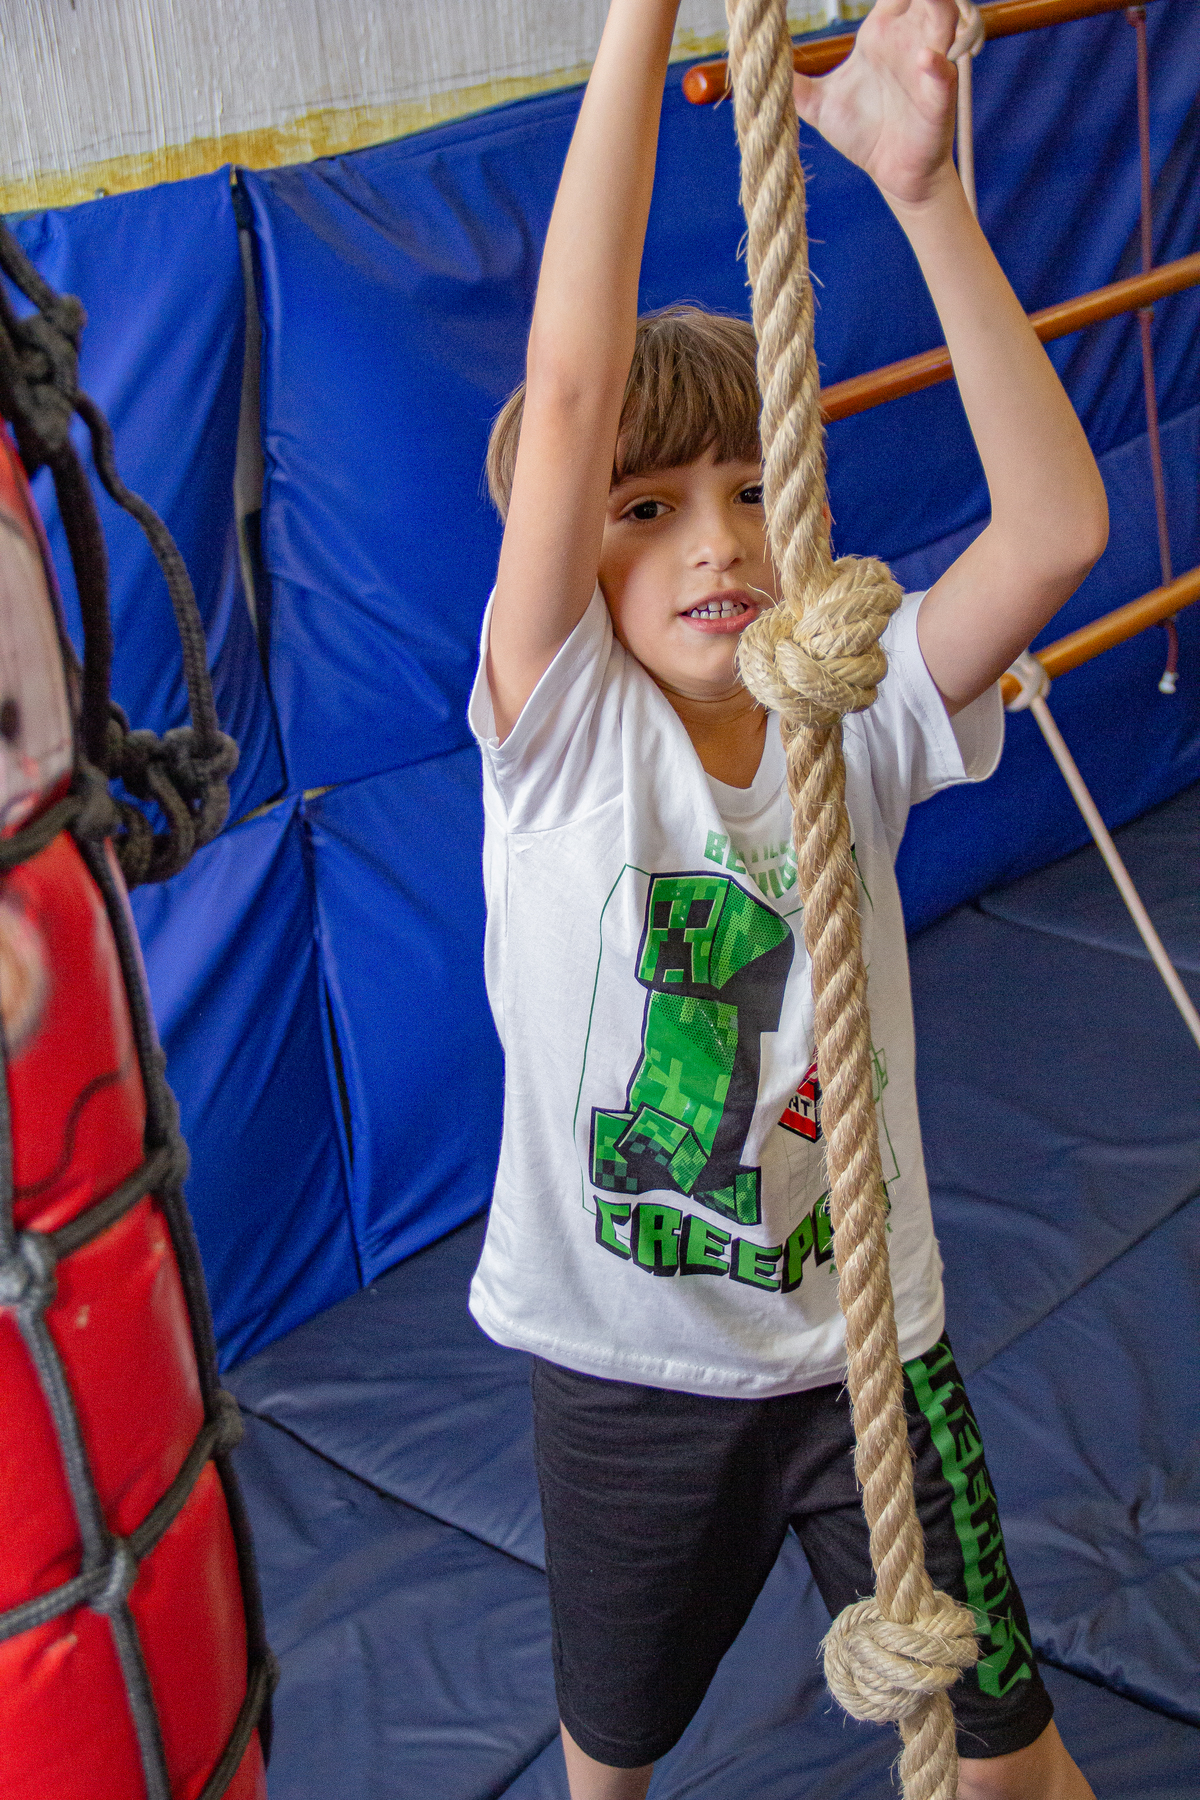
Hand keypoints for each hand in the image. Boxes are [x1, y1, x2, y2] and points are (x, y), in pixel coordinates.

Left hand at [794, 0, 959, 207]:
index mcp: (882, 31)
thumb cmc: (862, 133)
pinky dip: (936, 67)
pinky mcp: (937, 102)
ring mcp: (927, 67)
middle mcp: (910, 39)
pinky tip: (924, 59)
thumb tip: (750, 69)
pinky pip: (943, 77)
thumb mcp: (819, 105)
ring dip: (936, 4)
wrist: (893, 175)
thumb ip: (792, 84)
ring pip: (942, 18)